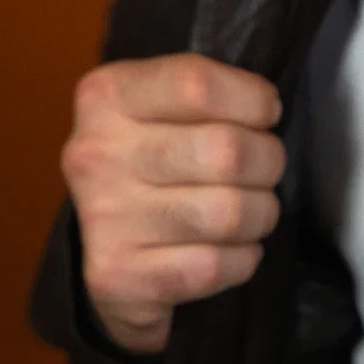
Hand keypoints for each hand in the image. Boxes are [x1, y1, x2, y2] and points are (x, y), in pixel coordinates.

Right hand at [61, 52, 285, 354]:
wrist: (101, 249)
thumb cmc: (151, 159)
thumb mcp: (160, 105)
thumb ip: (205, 93)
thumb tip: (267, 106)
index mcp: (107, 95)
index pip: (198, 85)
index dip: (252, 99)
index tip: (267, 114)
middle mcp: (96, 154)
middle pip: (224, 151)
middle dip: (268, 161)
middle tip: (267, 168)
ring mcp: (103, 219)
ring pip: (226, 213)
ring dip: (261, 213)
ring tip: (256, 210)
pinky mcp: (115, 278)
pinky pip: (211, 268)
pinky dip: (241, 260)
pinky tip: (236, 250)